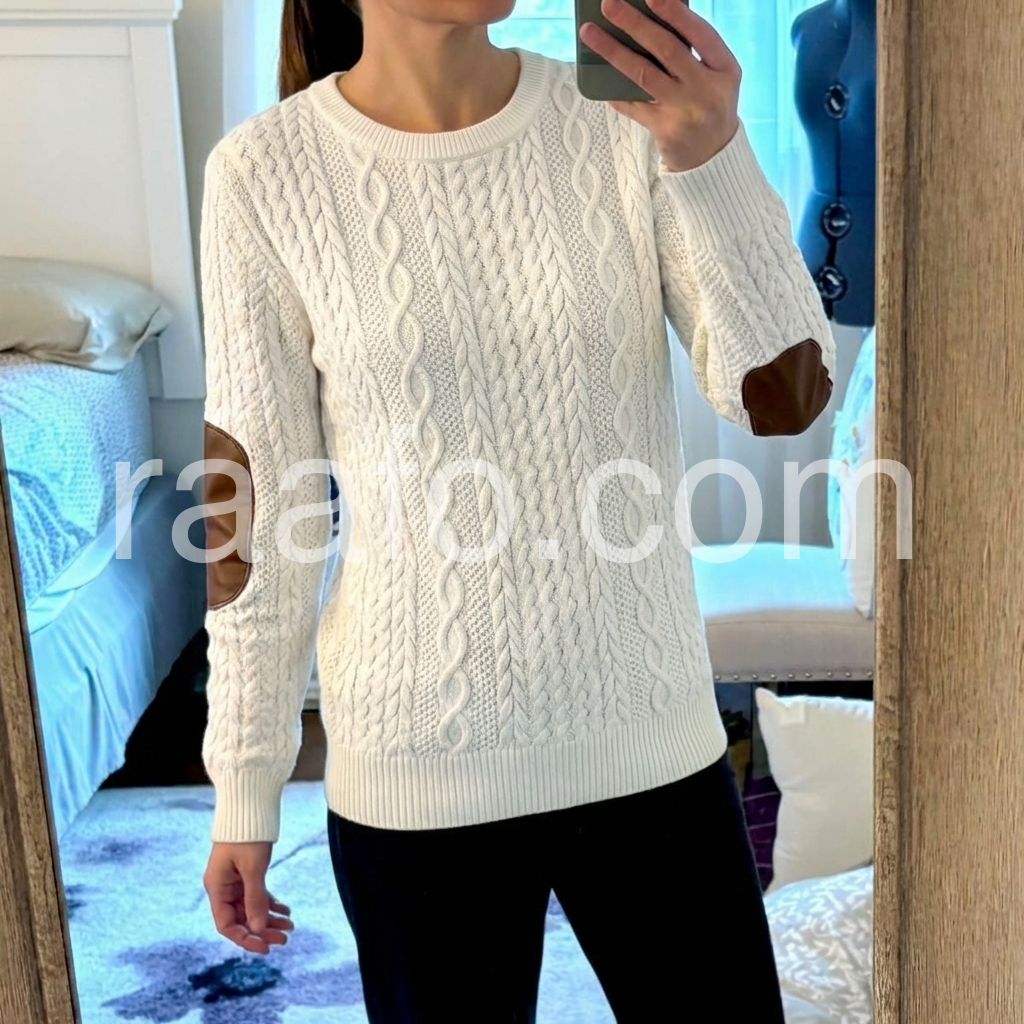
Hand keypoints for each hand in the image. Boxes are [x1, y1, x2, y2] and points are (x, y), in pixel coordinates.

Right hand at [203, 841, 293, 953]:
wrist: (251, 806)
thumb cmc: (247, 835)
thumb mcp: (253, 868)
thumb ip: (255, 899)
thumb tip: (259, 929)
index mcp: (216, 888)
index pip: (227, 925)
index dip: (245, 939)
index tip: (265, 947)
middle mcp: (223, 887)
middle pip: (241, 918)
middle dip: (262, 930)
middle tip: (285, 938)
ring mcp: (235, 881)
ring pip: (251, 908)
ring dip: (269, 918)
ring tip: (290, 926)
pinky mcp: (246, 873)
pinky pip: (258, 895)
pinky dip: (270, 904)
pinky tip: (286, 910)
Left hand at [579, 0, 740, 171]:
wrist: (712, 156)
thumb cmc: (708, 104)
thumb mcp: (715, 76)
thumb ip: (694, 52)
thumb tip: (649, 21)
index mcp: (725, 69)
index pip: (701, 34)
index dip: (676, 13)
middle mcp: (707, 89)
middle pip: (667, 50)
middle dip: (635, 23)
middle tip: (609, 4)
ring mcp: (685, 111)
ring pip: (644, 75)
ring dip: (613, 51)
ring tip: (590, 34)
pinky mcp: (665, 130)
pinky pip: (633, 105)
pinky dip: (614, 89)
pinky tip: (597, 75)